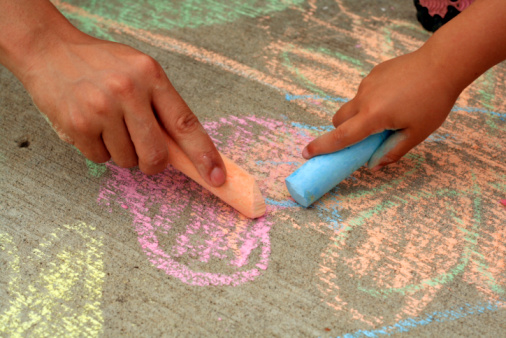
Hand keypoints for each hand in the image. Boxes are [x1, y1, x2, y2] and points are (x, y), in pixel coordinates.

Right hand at [21, 34, 225, 184]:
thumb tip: (184, 150)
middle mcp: (128, 90)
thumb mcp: (139, 72)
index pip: (185, 124)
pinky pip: (100, 159)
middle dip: (154, 164)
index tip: (217, 176)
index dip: (204, 154)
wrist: (49, 50)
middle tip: (147, 157)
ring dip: (122, 152)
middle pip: (156, 155)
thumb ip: (161, 106)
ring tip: (109, 125)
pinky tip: (91, 126)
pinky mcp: (77, 124)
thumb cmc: (102, 64)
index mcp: (152, 76)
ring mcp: (101, 108)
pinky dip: (98, 150)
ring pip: (127, 160)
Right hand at [302, 49, 460, 169]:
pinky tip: (397, 96)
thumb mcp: (417, 133)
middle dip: (343, 131)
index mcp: (373, 116)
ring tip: (391, 113)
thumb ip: (392, 151)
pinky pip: (365, 92)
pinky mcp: (374, 73)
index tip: (306, 153)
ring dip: (360, 115)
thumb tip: (373, 165)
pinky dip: (372, 100)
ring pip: (352, 106)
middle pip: (338, 120)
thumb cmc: (433, 101)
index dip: (322, 147)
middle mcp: (364, 98)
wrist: (443, 63)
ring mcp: (367, 83)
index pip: (341, 136)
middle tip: (365, 136)